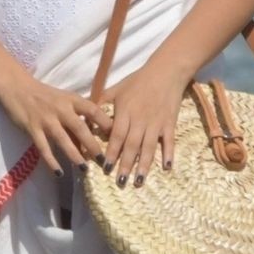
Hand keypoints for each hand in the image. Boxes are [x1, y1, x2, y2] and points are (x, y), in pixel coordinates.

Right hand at [0, 72, 111, 176]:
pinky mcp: (32, 129)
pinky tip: (59, 173)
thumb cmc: (44, 95)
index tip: (118, 137)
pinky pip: (44, 148)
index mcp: (71, 99)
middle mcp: (61, 109)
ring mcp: (46, 120)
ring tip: (84, 169)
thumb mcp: (63, 99)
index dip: (106, 123)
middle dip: (93, 145)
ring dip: (75, 156)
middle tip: (103, 161)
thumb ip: (76, 114)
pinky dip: (51, 161)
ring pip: (63, 140)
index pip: (93, 110)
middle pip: (81, 128)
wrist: (17, 87)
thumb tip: (93, 133)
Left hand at [95, 56, 187, 186]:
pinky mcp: (170, 123)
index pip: (117, 136)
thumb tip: (84, 117)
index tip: (105, 167)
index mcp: (125, 112)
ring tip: (138, 181)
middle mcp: (141, 119)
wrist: (166, 71)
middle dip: (125, 165)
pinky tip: (166, 168)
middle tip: (119, 182)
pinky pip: (169, 141)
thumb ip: (100, 103)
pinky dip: (169, 154)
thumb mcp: (115, 89)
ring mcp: (156, 122)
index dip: (111, 152)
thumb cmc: (138, 81)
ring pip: (149, 147)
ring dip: (144, 165)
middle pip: (132, 145)